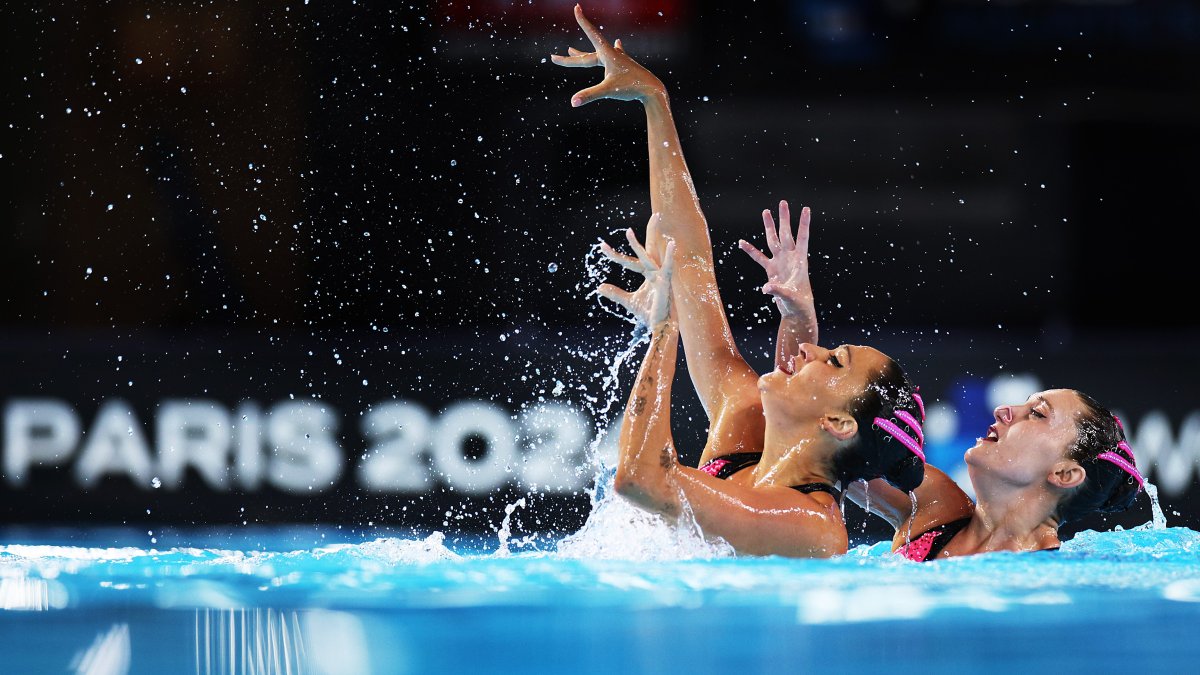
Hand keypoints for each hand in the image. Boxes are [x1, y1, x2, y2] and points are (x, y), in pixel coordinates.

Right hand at [550, 4, 664, 106]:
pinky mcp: (625, 66)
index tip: (577, 7)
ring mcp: (619, 59)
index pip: (591, 34)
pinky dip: (615, 48)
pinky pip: (616, 53)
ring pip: (597, 54)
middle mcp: (612, 54)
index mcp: (607, 54)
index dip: (583, 21)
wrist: (653, 90)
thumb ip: (589, 95)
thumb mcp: (608, 91)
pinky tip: (619, 42)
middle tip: (553, 58)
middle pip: (586, 56)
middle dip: (569, 58)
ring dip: (583, 53)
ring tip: (571, 49)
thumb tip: (573, 102)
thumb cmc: (631, 88)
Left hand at [596, 217, 674, 326]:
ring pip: (647, 257)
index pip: (629, 261)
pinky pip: (668, 267)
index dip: (615, 254)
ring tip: (628, 232)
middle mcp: (654, 271)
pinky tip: (672, 243)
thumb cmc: (649, 313)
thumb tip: (599, 287)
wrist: (660, 326)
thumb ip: (615, 293)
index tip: (601, 246)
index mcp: (647, 273)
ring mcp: (660, 276)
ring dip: (636, 245)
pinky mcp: (666, 282)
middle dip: (634, 240)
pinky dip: (670, 256)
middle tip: (626, 228)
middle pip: (642, 252)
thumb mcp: (629, 301)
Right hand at [738, 200, 815, 317]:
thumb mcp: (790, 297)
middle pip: (786, 234)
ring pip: (773, 240)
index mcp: (800, 261)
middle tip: (783, 202)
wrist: (795, 312)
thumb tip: (766, 288)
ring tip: (766, 211)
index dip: (804, 223)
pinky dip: (750, 251)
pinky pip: (759, 257)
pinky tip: (742, 242)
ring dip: (769, 227)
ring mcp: (780, 262)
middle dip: (784, 219)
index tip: (806, 208)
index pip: (802, 238)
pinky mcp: (772, 270)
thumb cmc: (798, 304)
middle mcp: (790, 258)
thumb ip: (778, 291)